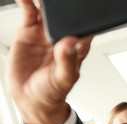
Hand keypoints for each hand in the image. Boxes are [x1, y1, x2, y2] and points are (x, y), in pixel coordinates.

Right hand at [7, 0, 92, 123]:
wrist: (30, 98)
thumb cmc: (53, 91)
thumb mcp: (63, 78)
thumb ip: (68, 61)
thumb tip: (71, 43)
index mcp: (77, 46)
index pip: (86, 26)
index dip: (86, 15)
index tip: (82, 5)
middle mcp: (63, 37)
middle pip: (67, 14)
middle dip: (64, 3)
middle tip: (61, 0)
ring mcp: (46, 33)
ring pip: (48, 10)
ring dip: (47, 1)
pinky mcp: (29, 32)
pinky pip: (29, 12)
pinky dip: (27, 2)